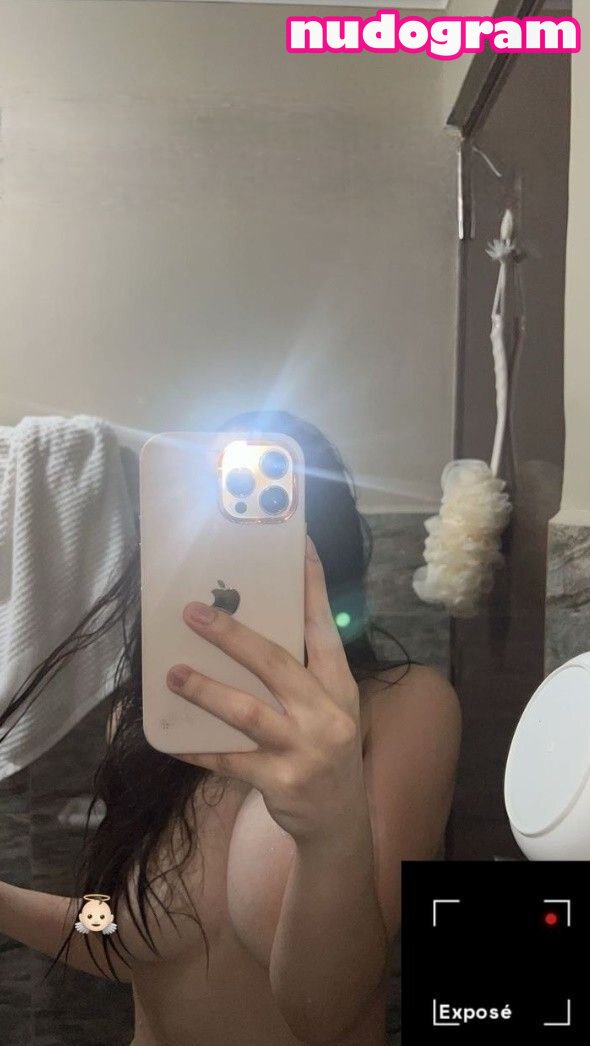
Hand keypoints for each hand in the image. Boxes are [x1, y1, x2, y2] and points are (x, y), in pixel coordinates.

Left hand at [166, 535, 368, 844]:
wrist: (339, 821)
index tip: (299, 545)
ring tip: (172, 673)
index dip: (311, 585)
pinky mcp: (281, 781)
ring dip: (206, 690)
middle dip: (231, 634)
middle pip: (275, 663)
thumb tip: (246, 633)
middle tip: (193, 612)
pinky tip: (173, 739)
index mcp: (339, 685)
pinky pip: (229, 761)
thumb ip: (301, 674)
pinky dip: (199, 749)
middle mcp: (327, 713)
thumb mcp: (329, 707)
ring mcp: (305, 749)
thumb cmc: (325, 750)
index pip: (323, 626)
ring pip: (248, 712)